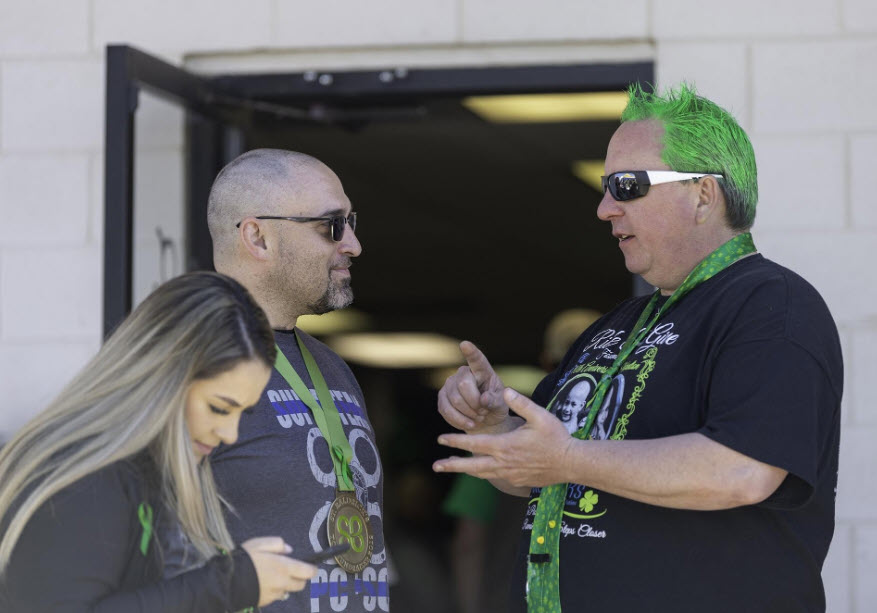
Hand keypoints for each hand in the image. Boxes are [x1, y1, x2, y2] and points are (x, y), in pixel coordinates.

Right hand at [242, 537, 317, 606]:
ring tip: (273, 576)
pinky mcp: (265, 601)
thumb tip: (289, 550)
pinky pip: (276, 596)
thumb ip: (278, 544)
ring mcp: (274, 594)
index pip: (308, 572)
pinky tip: (264, 583)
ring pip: (288, 591)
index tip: (311, 566)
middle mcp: (282, 583)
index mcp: (284, 567)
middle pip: (301, 585)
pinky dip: (274, 590)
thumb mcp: (260, 543)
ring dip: (286, 585)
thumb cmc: (245, 559)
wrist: (227, 581)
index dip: (312, 569)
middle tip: (291, 570)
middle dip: (300, 578)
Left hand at [433, 388, 576, 488]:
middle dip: (452, 465)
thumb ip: (521, 403)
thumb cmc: (556, 437)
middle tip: (435, 466)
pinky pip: (495, 477)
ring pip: (482, 474)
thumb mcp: (540, 415)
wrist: (571, 463)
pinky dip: (483, 473)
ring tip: (452, 467)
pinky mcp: (517, 480)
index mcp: (505, 446)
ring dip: (465, 470)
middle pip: (472, 466)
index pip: (474, 444)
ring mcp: (510, 474)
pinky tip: (480, 469)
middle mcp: (504, 463)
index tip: (441, 439)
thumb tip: (505, 390)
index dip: (456, 441)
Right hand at [437, 341, 508, 432]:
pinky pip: (446, 410)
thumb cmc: (495, 408)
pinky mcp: (441, 397)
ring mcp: (450, 383)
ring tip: (478, 418)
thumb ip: (495, 401)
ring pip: (454, 399)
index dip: (471, 352)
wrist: (484, 421)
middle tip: (484, 412)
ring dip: (468, 414)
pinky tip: (469, 423)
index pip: (477, 360)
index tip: (465, 344)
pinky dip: (459, 420)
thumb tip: (484, 399)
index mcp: (482, 371)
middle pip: (464, 385)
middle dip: (475, 403)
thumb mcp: (501, 405)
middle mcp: (464, 373)